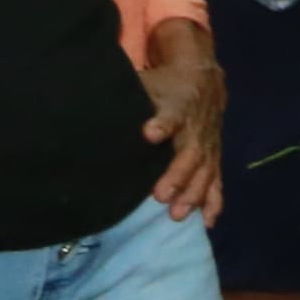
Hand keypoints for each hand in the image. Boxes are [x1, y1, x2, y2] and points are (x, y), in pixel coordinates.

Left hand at [137, 24, 225, 222]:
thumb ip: (123, 96)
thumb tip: (84, 105)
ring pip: (205, 172)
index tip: (149, 134)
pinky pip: (216, 181)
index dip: (162, 124)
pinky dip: (213, 202)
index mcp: (177, 107)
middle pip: (190, 153)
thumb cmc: (164, 84)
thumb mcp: (145, 82)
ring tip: (176, 214)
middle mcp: (195, 129)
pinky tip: (207, 221)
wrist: (202, 77)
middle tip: (160, 196)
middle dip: (177, 175)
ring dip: (192, 194)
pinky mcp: (213, 156)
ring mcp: (208, 145)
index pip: (171, 116)